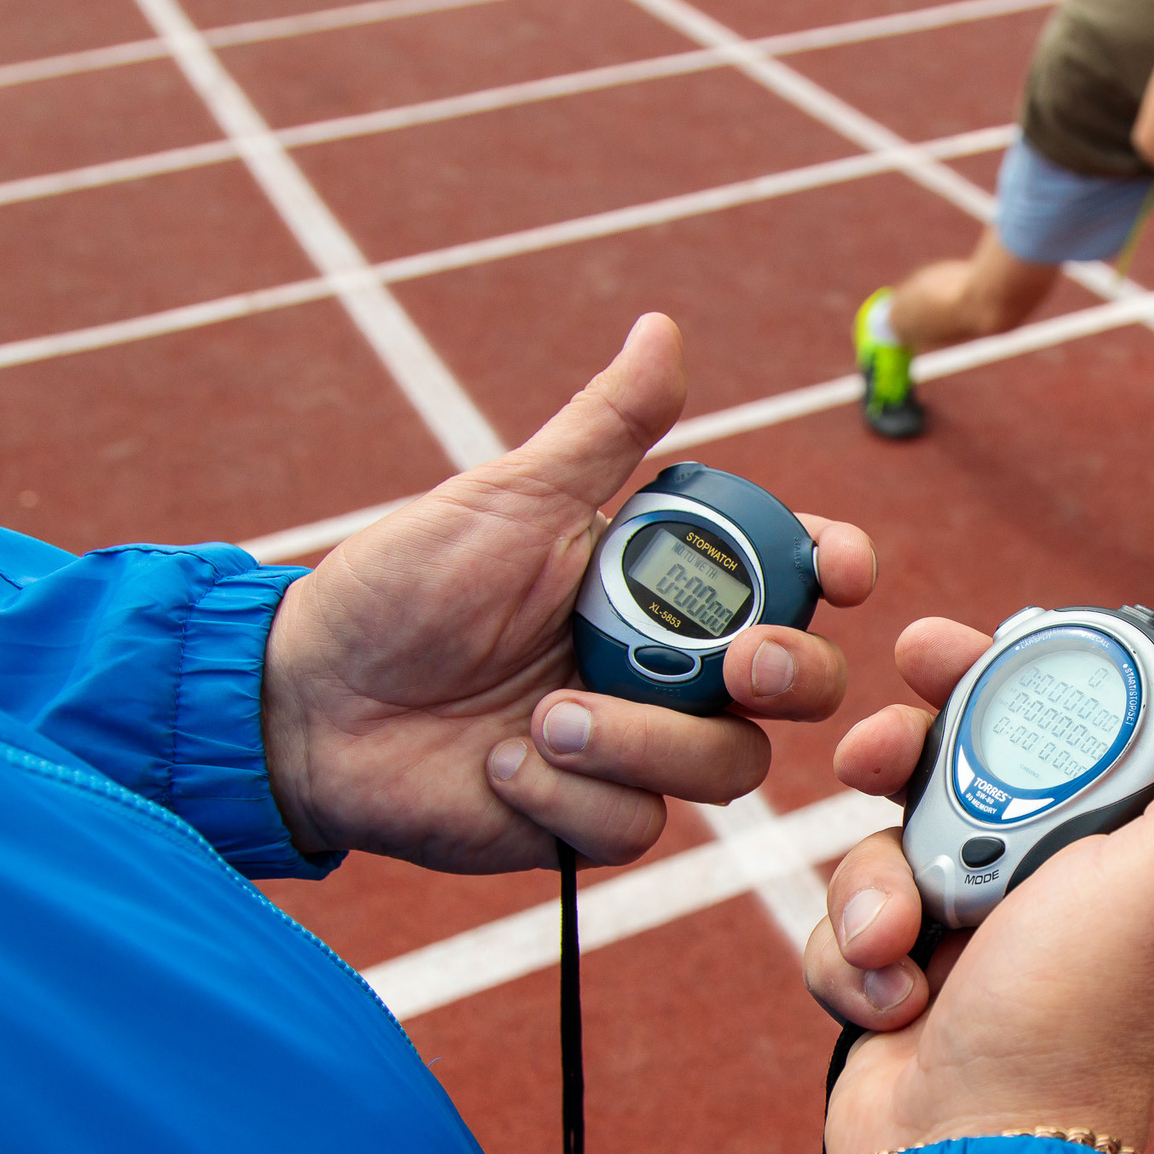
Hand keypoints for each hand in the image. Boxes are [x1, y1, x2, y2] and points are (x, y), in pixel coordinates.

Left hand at [260, 314, 875, 872]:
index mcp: (668, 584)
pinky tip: (498, 766)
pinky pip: (636, 825)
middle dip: (787, 673)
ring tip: (541, 719)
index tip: (843, 570)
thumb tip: (661, 328)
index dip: (837, 569)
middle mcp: (671, 668)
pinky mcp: (594, 821)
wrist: (310, 702)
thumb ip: (603, 431)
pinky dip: (566, 796)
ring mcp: (639, 749)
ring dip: (640, 741)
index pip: (792, 575)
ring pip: (727, 766)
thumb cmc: (402, 588)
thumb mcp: (511, 498)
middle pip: (797, 686)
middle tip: (735, 665)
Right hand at [806, 619, 1153, 1153]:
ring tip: (900, 937)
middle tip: (872, 751)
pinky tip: (895, 1001)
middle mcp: (1051, 880)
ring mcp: (969, 926)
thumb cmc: (1077, 1018)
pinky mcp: (900, 973)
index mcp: (1128, 846)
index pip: (1070, 720)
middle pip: (960, 762)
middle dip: (907, 754)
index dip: (1009, 674)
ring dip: (878, 883)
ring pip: (888, 837)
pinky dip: (857, 955)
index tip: (950, 652)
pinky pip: (849, 919)